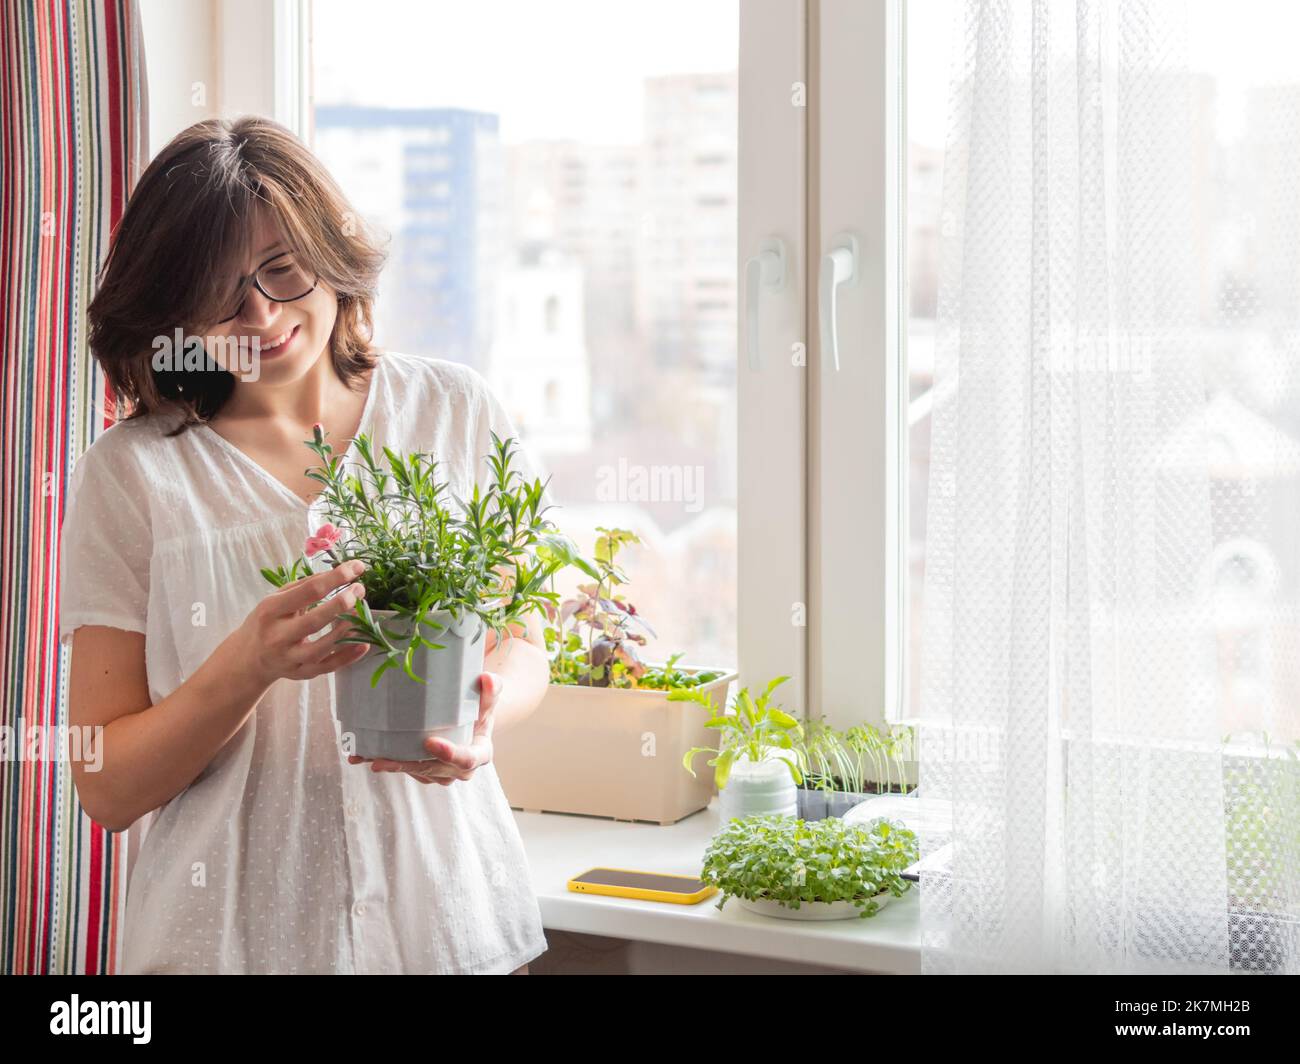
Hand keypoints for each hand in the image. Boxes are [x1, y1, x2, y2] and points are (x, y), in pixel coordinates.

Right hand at [229, 560, 369, 688]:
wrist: (249, 658)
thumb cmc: (268, 621)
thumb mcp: (277, 599)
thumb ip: (305, 586)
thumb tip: (338, 573)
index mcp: (270, 611)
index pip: (308, 591)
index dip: (336, 577)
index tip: (357, 566)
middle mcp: (278, 636)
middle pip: (314, 621)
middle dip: (341, 604)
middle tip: (360, 590)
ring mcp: (290, 658)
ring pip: (322, 648)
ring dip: (346, 630)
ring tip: (361, 613)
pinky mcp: (301, 673)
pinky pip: (328, 667)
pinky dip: (348, 656)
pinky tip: (363, 643)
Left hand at [347, 671, 502, 785]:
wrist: (473, 721)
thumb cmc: (481, 708)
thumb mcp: (489, 699)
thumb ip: (491, 690)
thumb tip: (486, 678)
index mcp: (479, 754)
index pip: (465, 759)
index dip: (448, 753)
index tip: (430, 742)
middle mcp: (458, 770)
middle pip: (432, 770)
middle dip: (407, 765)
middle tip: (383, 760)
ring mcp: (439, 772)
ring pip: (415, 773)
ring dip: (392, 766)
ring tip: (368, 758)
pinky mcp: (422, 770)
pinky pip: (404, 769)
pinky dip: (384, 762)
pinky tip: (361, 756)